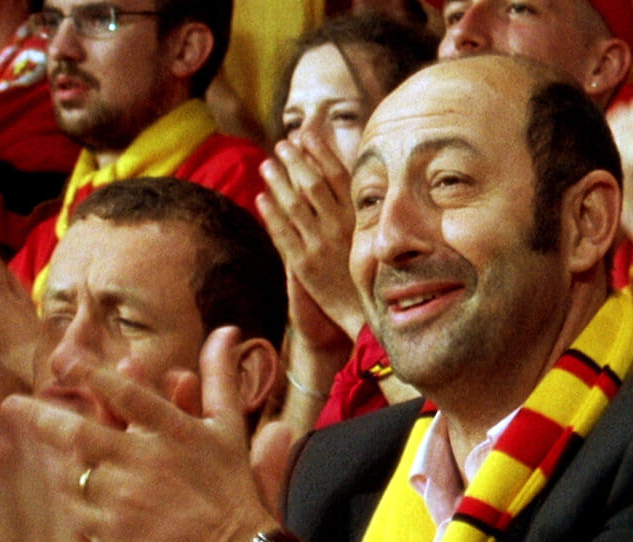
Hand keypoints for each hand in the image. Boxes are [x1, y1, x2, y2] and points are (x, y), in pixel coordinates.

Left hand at [1, 326, 274, 541]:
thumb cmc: (231, 485)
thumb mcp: (230, 425)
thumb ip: (220, 376)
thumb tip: (226, 330)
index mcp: (174, 431)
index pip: (126, 396)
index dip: (92, 374)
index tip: (63, 360)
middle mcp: (146, 460)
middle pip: (81, 434)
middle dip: (41, 417)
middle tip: (10, 404)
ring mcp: (127, 496)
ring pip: (71, 471)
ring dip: (45, 456)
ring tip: (21, 442)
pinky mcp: (116, 530)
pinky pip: (75, 509)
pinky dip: (61, 495)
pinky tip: (50, 484)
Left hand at [256, 133, 364, 342]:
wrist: (364, 316)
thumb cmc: (371, 272)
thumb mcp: (371, 235)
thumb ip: (356, 206)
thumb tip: (343, 174)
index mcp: (359, 219)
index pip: (337, 176)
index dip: (319, 152)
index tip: (305, 135)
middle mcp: (340, 229)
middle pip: (312, 185)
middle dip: (294, 161)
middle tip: (281, 145)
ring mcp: (320, 247)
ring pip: (294, 206)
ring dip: (277, 181)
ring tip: (266, 165)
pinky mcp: (303, 266)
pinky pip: (283, 234)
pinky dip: (271, 214)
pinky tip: (261, 198)